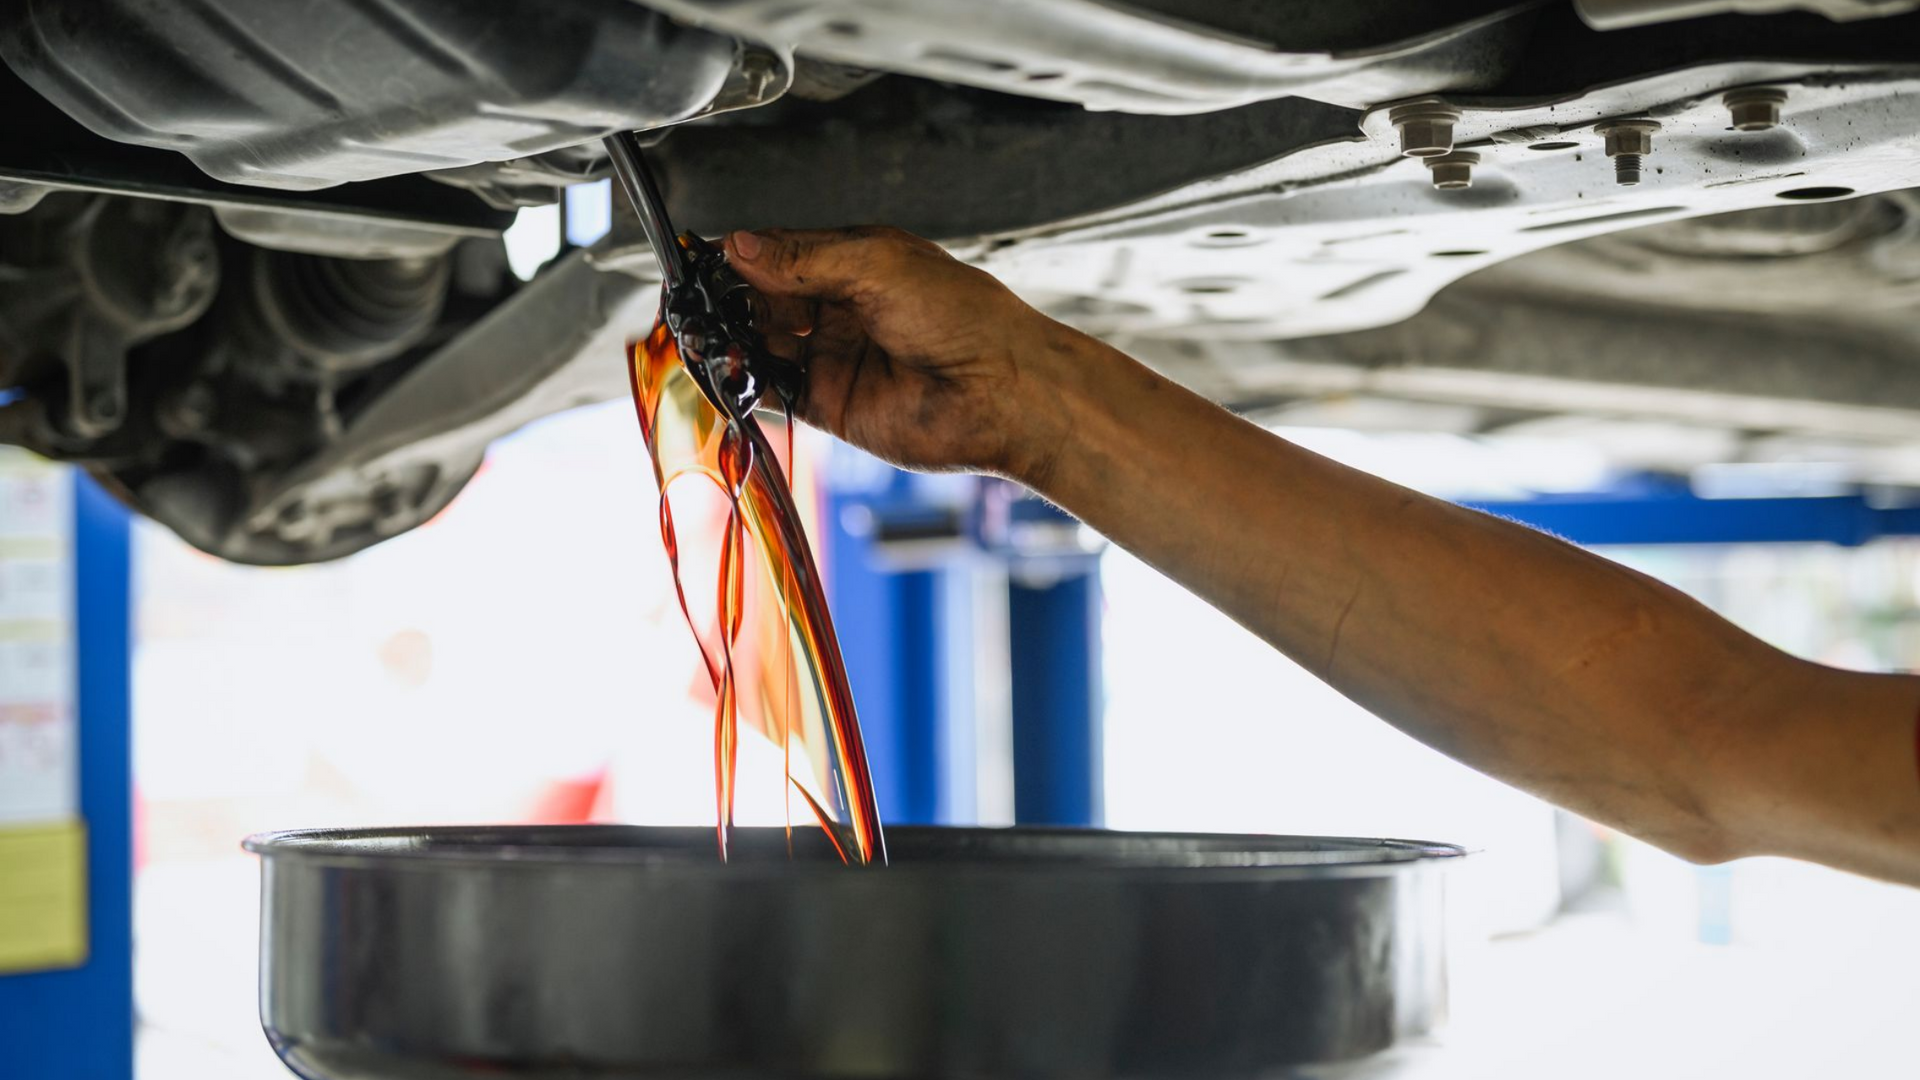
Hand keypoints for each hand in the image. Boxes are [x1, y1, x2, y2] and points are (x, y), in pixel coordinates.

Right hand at [723, 226, 1074, 481]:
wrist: (1002, 391)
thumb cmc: (964, 317)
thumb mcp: (876, 264)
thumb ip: (803, 257)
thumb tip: (738, 245)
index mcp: (854, 262)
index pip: (778, 254)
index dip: (738, 257)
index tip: (698, 259)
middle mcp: (839, 308)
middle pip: (761, 300)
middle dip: (728, 301)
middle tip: (695, 303)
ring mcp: (832, 357)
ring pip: (761, 345)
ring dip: (730, 341)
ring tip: (705, 336)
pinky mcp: (829, 405)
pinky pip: (774, 390)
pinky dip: (745, 382)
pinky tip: (728, 370)